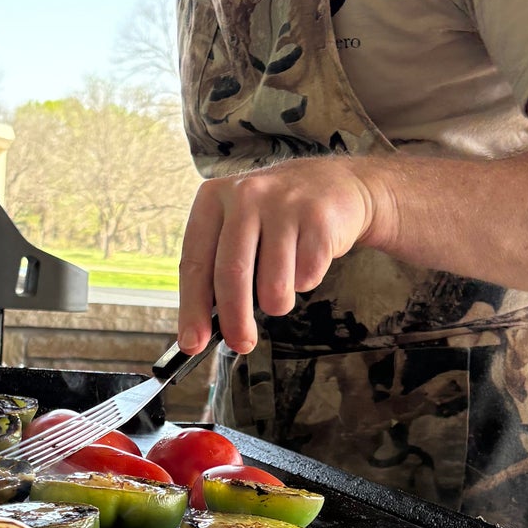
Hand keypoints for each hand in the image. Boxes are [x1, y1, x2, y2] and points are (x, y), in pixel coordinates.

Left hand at [177, 157, 384, 355]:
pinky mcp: (318, 218)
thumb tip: (202, 329)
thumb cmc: (275, 217)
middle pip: (232, 275)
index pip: (193, 263)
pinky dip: (306, 282)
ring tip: (281, 282)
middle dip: (235, 320)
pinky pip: (307, 278)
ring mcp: (284, 204)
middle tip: (241, 343)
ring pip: (273, 285)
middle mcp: (245, 195)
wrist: (335, 184)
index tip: (193, 343)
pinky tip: (306, 257)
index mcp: (212, 198)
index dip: (192, 309)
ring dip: (277, 301)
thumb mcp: (237, 227)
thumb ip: (217, 268)